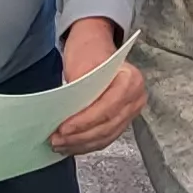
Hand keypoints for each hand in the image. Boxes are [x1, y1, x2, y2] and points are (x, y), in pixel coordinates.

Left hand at [47, 17, 145, 155]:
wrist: (96, 46)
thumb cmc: (89, 52)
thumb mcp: (81, 64)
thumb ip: (79, 91)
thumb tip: (67, 118)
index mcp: (131, 80)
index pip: (108, 108)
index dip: (85, 122)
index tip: (63, 128)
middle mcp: (136, 98)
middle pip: (108, 126)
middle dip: (80, 136)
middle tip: (56, 140)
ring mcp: (131, 111)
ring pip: (106, 135)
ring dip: (82, 144)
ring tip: (59, 145)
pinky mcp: (122, 121)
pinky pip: (105, 137)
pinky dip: (87, 144)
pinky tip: (70, 145)